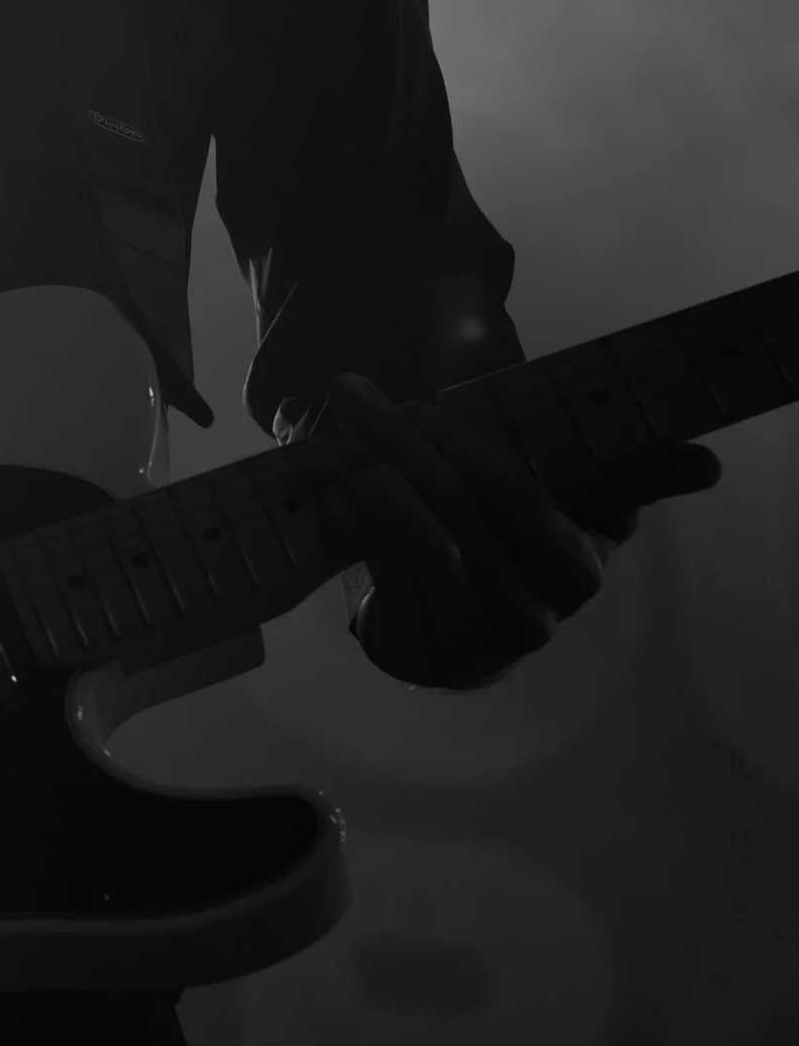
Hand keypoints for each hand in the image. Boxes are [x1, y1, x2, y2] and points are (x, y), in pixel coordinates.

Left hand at [309, 371, 722, 691]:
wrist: (440, 634)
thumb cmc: (493, 540)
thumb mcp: (546, 494)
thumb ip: (617, 468)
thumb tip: (707, 466)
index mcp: (589, 550)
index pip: (582, 487)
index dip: (527, 441)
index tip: (472, 406)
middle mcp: (556, 597)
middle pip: (491, 499)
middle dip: (422, 437)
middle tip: (360, 392)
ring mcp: (498, 630)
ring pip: (444, 537)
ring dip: (388, 475)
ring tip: (347, 434)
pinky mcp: (441, 652)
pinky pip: (403, 574)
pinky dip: (367, 523)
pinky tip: (338, 489)